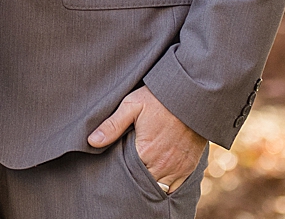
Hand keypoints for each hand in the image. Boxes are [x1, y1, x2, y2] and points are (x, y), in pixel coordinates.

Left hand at [88, 86, 205, 193]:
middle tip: (125, 177)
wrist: (192, 96)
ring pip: (160, 190)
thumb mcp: (132, 105)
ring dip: (150, 185)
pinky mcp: (189, 168)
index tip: (114, 171)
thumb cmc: (159, 99)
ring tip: (139, 179)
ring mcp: (177, 169)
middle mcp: (162, 165)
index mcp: (145, 152)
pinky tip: (157, 181)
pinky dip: (167, 188)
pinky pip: (176, 188)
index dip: (120, 174)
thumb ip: (112, 125)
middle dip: (134, 183)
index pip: (128, 175)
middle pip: (143, 185)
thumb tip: (92, 141)